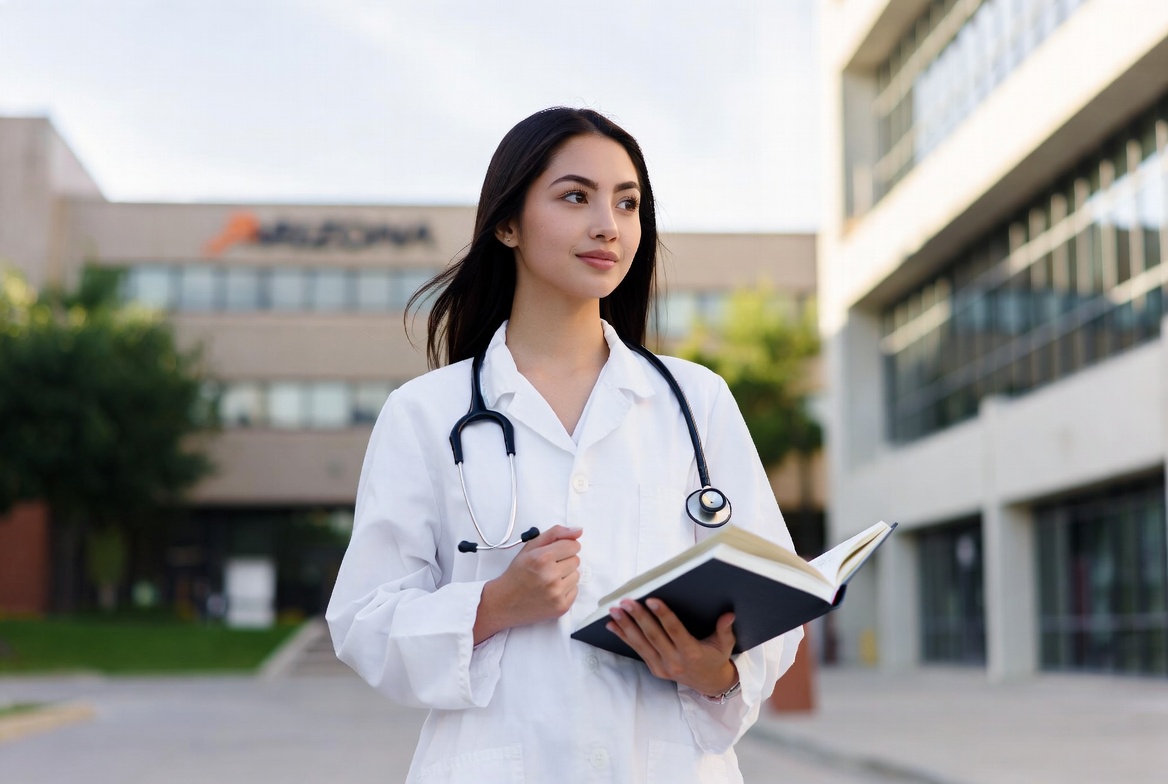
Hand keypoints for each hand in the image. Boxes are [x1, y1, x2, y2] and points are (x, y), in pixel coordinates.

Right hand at [473, 525, 581, 643]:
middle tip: (547, 568)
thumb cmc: (517, 573)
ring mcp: (557, 593)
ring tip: (548, 580)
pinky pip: (575, 591)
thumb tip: (579, 531)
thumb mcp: (530, 547)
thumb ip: (555, 534)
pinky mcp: (562, 607)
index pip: (573, 545)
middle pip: (576, 560)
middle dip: (564, 562)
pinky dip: (566, 590)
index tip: (554, 553)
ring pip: (577, 575)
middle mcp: (550, 576)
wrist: (504, 603)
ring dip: (566, 576)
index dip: (564, 547)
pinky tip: (551, 591)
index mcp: (542, 558)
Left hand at [606, 598, 737, 696]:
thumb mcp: (725, 645)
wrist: (710, 684)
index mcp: (692, 653)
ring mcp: (663, 667)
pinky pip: (638, 651)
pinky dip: (624, 637)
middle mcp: (675, 662)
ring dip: (626, 626)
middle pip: (653, 636)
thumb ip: (725, 629)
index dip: (663, 616)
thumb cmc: (716, 658)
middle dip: (638, 617)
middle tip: (626, 602)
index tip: (652, 600)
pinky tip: (612, 625)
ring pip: (641, 644)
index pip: (675, 631)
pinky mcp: (655, 669)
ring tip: (614, 611)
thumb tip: (729, 614)